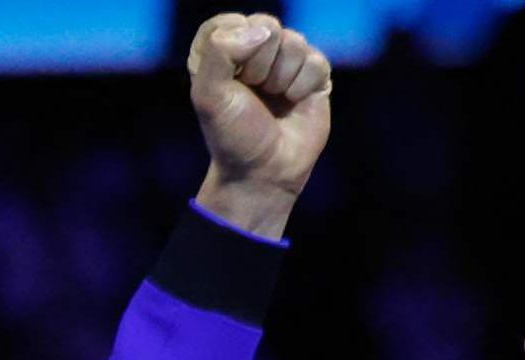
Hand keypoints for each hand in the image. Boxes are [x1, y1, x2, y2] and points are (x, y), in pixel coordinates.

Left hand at [184, 14, 331, 238]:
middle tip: (253, 92)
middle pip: (266, 25)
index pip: (227, 22)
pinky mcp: (314, 74)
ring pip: (294, 42)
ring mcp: (287, 61)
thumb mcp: (208, 95)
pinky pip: (316, 60)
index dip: (231, 47)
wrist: (263, 172)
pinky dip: (302, 86)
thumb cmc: (232, 136)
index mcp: (222, 53)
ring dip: (281, 78)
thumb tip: (263, 30)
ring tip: (273, 100)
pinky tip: (294, 103)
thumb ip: (219, 51)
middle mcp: (255, 52)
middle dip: (258, 63)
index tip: (229, 77)